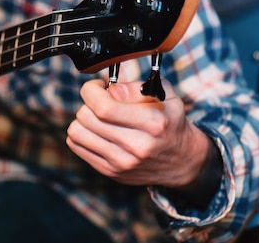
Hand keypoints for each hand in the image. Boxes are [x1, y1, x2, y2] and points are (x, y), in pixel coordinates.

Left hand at [66, 78, 220, 204]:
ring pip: (77, 133)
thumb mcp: (166, 95)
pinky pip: (77, 147)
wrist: (182, 161)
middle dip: (88, 102)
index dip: (91, 91)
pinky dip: (81, 133)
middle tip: (99, 100)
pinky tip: (96, 129)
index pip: (104, 107)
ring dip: (82, 119)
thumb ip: (136, 88)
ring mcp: (122, 163)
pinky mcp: (111, 172)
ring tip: (96, 116)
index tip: (97, 86)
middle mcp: (136, 146)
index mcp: (152, 123)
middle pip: (87, 118)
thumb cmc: (170, 121)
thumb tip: (110, 90)